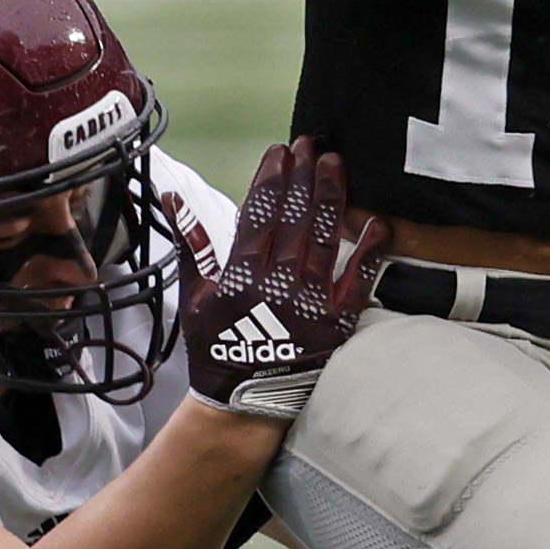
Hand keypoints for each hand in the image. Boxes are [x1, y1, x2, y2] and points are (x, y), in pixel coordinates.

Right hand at [184, 140, 384, 419]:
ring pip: (323, 240)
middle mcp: (276, 287)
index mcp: (240, 277)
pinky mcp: (337, 325)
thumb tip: (172, 198)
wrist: (243, 405)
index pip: (259, 214)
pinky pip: (358, 283)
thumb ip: (191, 245)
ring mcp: (310, 306)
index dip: (271, 178)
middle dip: (303, 176)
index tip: (280, 150)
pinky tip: (377, 221)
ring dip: (331, 197)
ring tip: (335, 163)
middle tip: (312, 143)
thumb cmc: (216, 349)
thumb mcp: (194, 298)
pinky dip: (368, 253)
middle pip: (294, 219)